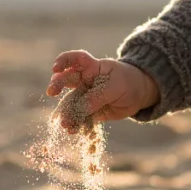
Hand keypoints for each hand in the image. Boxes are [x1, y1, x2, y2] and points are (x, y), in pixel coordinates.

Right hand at [45, 50, 159, 132]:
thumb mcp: (116, 86)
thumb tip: (81, 108)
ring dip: (66, 112)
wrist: (139, 95)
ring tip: (64, 123)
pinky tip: (72, 130)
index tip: (55, 68)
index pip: (75, 59)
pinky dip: (75, 124)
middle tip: (52, 92)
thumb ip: (99, 96)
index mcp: (92, 67)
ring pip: (71, 103)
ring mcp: (86, 96)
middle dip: (56, 85)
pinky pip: (79, 116)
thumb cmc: (128, 82)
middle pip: (66, 80)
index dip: (64, 61)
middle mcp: (85, 80)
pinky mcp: (90, 111)